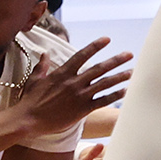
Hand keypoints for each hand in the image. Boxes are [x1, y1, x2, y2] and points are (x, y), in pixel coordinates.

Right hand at [15, 38, 132, 137]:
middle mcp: (73, 82)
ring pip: (104, 84)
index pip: (82, 55)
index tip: (107, 39)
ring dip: (119, 77)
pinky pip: (102, 101)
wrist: (28, 120)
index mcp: (62, 73)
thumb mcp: (34, 79)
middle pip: (99, 69)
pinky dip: (114, 96)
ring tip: (132, 72)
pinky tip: (124, 91)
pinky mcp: (82, 110)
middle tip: (129, 54)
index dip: (95, 46)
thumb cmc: (29, 100)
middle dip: (116, 60)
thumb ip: (42, 66)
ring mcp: (79, 96)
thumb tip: (45, 54)